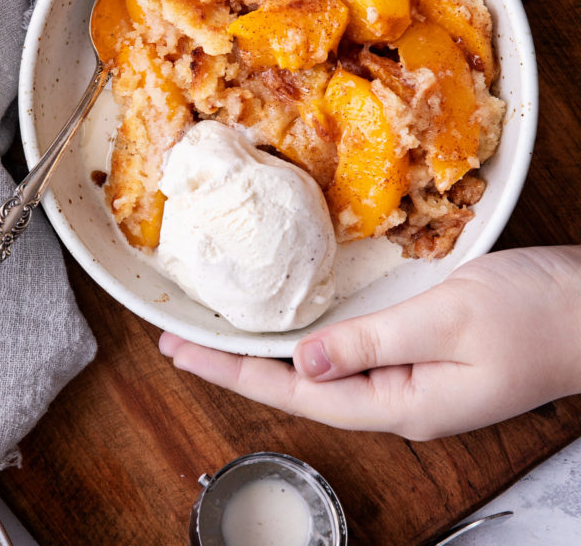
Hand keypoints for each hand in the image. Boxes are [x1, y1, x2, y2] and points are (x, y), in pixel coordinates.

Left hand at [159, 246, 580, 439]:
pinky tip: (299, 327)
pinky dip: (315, 338)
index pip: (298, 393)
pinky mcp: (426, 354)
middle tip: (183, 340)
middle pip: (303, 388)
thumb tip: (304, 364)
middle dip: (241, 365)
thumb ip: (373, 341)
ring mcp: (414, 379)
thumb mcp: (449, 318)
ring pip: (326, 370)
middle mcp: (401, 398)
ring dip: (273, 352)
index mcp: (401, 401)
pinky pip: (355, 352)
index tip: (180, 351)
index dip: (233, 371)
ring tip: (224, 336)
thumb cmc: (536, 314)